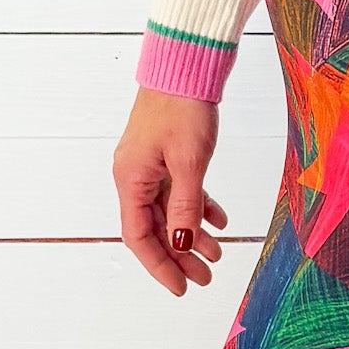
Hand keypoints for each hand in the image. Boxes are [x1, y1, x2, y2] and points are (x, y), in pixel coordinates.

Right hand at [113, 87, 228, 295]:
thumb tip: (182, 245)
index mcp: (130, 179)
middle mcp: (134, 174)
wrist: (187, 61)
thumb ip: (185, 205)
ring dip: (192, 231)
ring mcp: (150, 162)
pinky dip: (197, 204)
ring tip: (217, 253)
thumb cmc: (183, 105)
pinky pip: (179, 188)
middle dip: (179, 255)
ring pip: (169, 209)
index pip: (139, 237)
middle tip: (205, 277)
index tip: (181, 287)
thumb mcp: (189, 160)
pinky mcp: (166, 151)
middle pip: (155, 227)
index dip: (160, 265)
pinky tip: (218, 219)